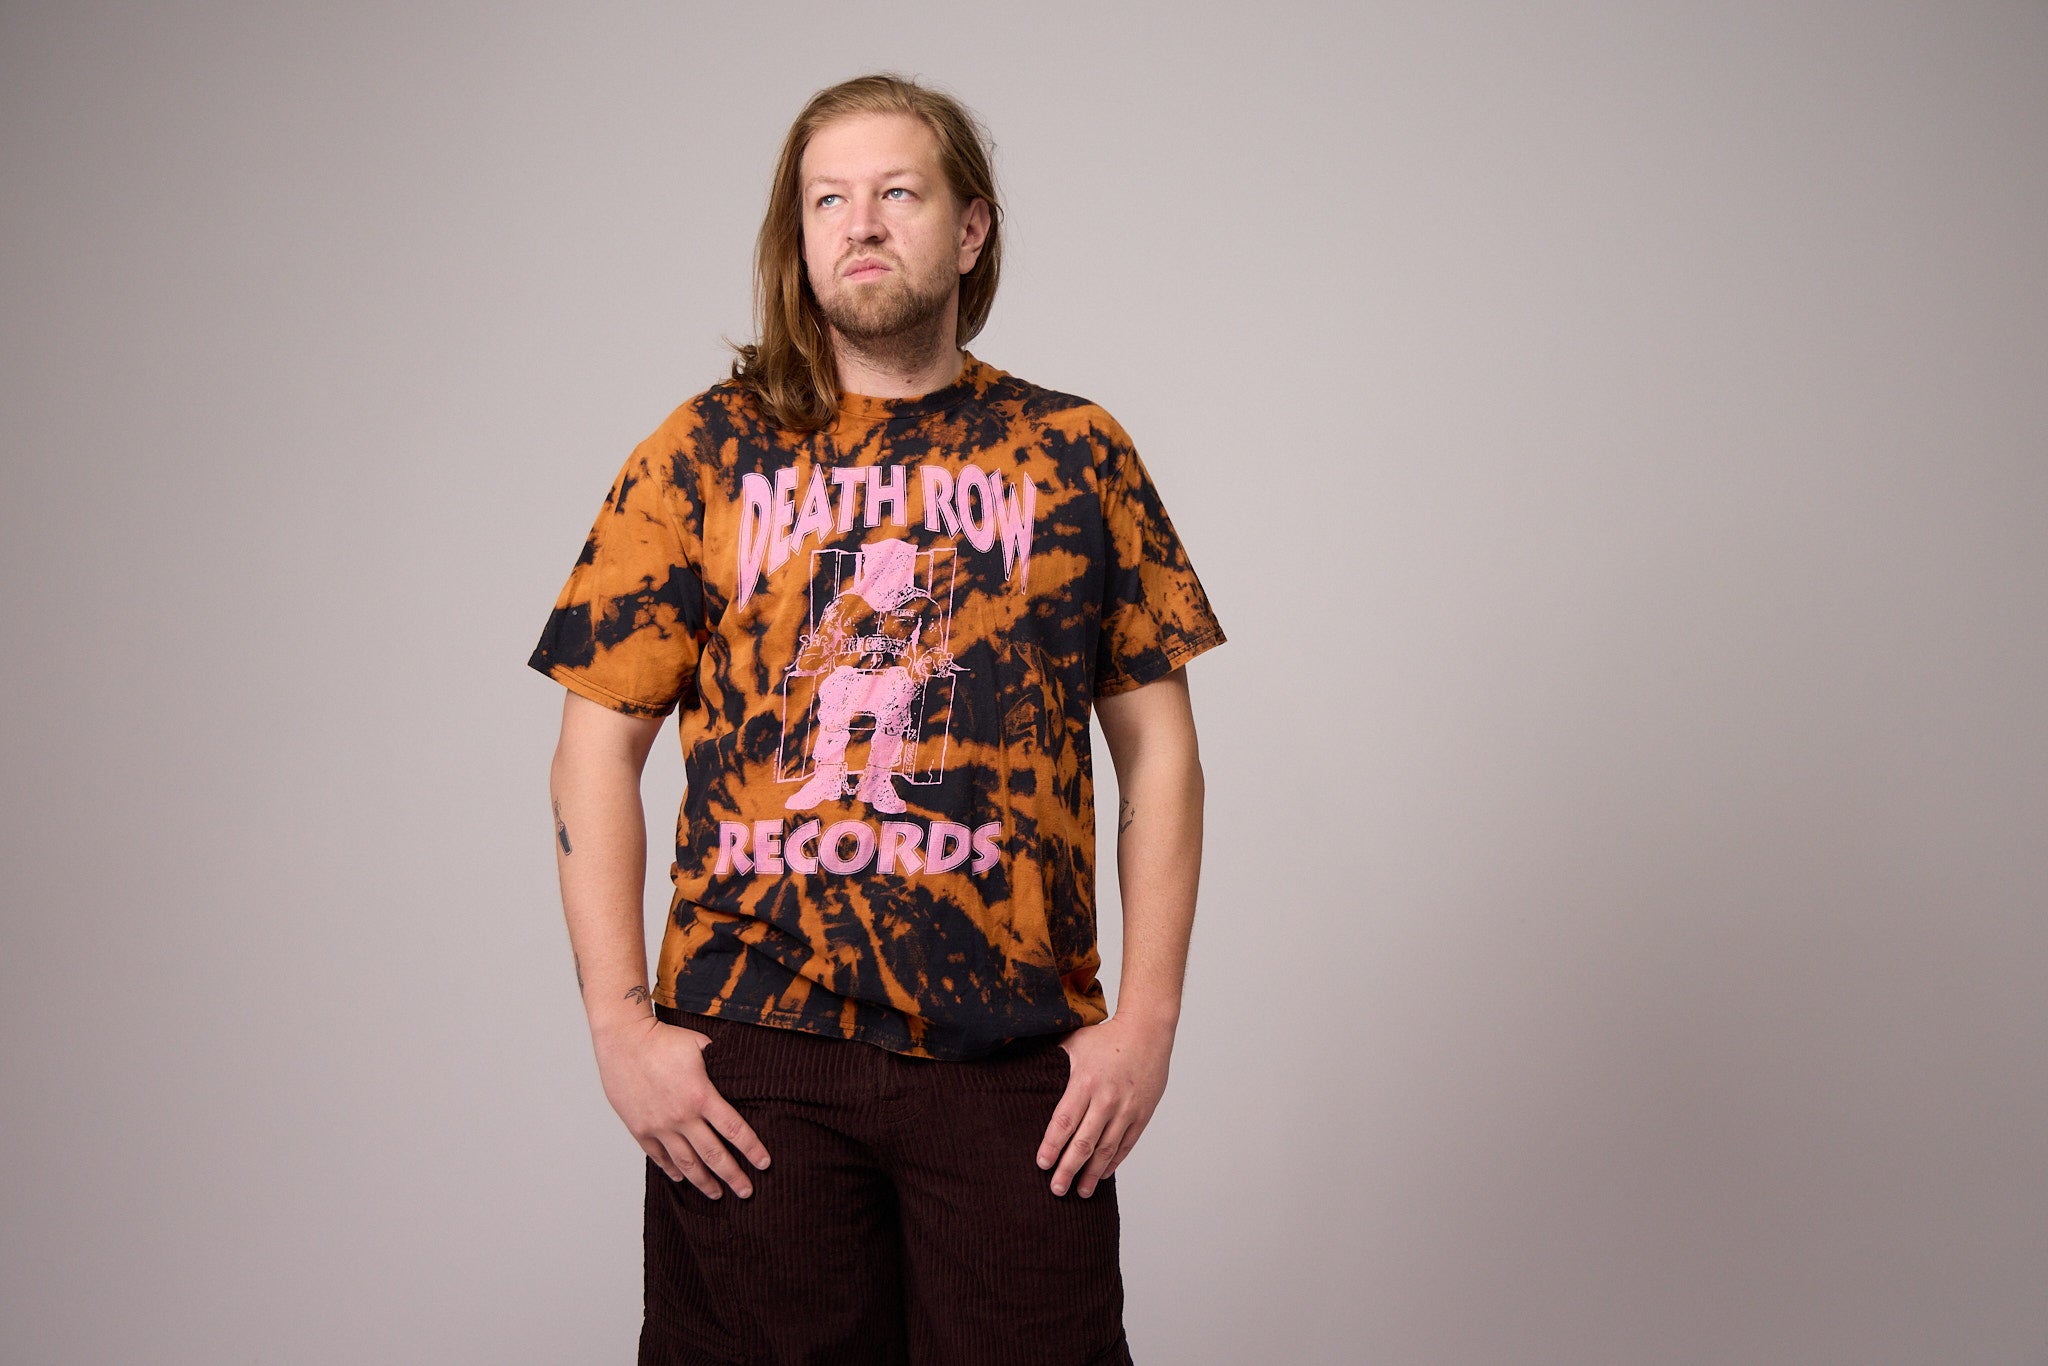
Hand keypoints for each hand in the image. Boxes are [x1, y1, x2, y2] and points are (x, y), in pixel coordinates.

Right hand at [592, 1015, 770, 1198]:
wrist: (623, 1040)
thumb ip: (720, 1064)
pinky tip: (682, 1178)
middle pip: (714, 1155)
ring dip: (704, 1181)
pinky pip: (659, 1157)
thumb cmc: (663, 1039)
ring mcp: (659, 1126)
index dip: (752, 1149)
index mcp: (701, 1096)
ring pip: (686, 1163)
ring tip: (717, 1194)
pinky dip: (672, 1170)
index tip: (764, 1164)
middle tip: (747, 1192)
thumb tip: (741, 1070)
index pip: (734, 1130)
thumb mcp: (700, 1046)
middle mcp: (682, 1117)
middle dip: (733, 1176)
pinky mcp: (640, 1129)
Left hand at [1035, 1013, 1174, 1197]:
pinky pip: (1126, 1144)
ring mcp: (1126, 1109)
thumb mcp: (1074, 1042)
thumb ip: (1051, 1059)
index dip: (1051, 1146)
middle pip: (1084, 1142)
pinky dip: (1114, 1162)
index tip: (1041, 1163)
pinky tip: (1102, 1175)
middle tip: (1056, 1189)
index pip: (1064, 1121)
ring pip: (1107, 1149)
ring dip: (1092, 1174)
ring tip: (1080, 1192)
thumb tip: (1020, 1066)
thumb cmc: (1106, 1037)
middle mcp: (1106, 1099)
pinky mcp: (1142, 1114)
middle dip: (1068, 1169)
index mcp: (1085, 1081)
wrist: (1147, 1031)